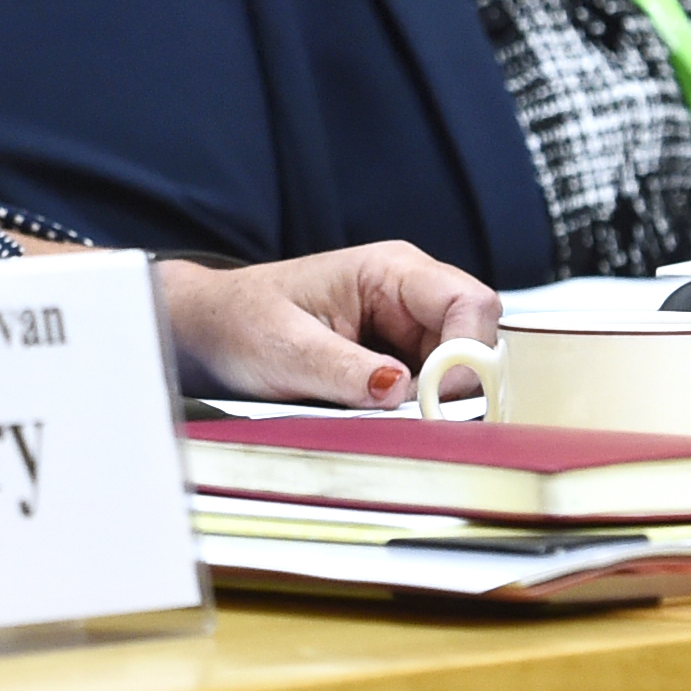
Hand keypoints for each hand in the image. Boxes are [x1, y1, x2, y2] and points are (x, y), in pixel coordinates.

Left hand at [154, 243, 502, 406]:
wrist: (212, 331)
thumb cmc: (243, 323)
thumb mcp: (284, 349)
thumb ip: (342, 369)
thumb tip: (401, 390)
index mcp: (390, 270)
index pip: (468, 303)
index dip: (469, 352)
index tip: (440, 398)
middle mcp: (410, 295)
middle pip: (478, 339)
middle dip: (459, 384)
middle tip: (419, 419)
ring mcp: (409, 330)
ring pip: (462, 371)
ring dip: (439, 402)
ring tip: (388, 417)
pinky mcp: (401, 362)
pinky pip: (435, 390)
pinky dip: (422, 411)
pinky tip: (389, 420)